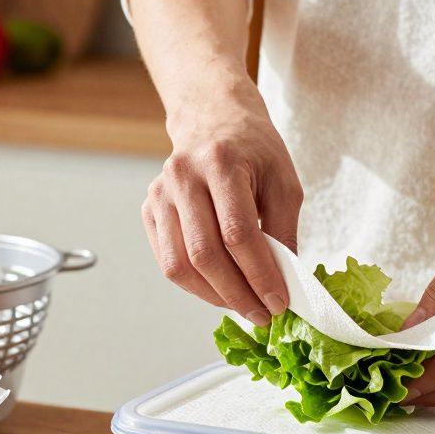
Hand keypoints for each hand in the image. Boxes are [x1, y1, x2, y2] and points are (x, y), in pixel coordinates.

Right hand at [141, 80, 302, 326]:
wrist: (213, 118)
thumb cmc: (254, 150)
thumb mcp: (284, 182)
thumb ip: (285, 231)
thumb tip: (283, 282)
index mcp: (221, 162)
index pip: (238, 233)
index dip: (260, 274)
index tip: (279, 301)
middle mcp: (183, 176)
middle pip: (205, 253)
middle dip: (237, 294)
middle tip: (262, 314)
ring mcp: (160, 193)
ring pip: (179, 264)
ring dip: (213, 296)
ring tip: (242, 306)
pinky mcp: (149, 208)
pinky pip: (167, 260)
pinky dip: (194, 284)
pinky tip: (219, 289)